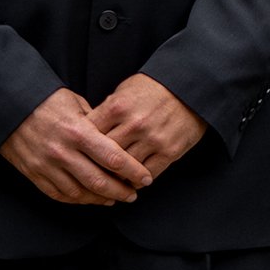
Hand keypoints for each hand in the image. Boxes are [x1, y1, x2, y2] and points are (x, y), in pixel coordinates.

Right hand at [1, 87, 149, 205]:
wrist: (8, 106)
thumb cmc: (46, 100)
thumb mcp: (76, 103)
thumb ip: (97, 124)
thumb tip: (118, 140)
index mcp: (77, 131)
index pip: (113, 158)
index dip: (133, 171)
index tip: (145, 178)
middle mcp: (63, 152)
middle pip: (99, 181)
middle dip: (121, 191)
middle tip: (134, 194)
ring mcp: (47, 165)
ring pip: (79, 193)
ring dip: (100, 199)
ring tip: (114, 198)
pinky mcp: (34, 174)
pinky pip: (59, 194)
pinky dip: (77, 200)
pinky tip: (89, 198)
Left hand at [84, 72, 206, 182]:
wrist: (190, 87)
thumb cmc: (153, 88)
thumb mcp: (124, 91)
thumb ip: (106, 111)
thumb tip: (88, 131)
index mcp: (117, 107)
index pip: (89, 135)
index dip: (82, 147)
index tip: (79, 155)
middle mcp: (133, 124)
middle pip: (104, 155)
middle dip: (95, 166)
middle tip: (90, 175)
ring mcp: (152, 139)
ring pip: (124, 169)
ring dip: (116, 178)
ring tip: (110, 182)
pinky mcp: (169, 151)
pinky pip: (147, 174)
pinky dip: (136, 181)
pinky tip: (131, 181)